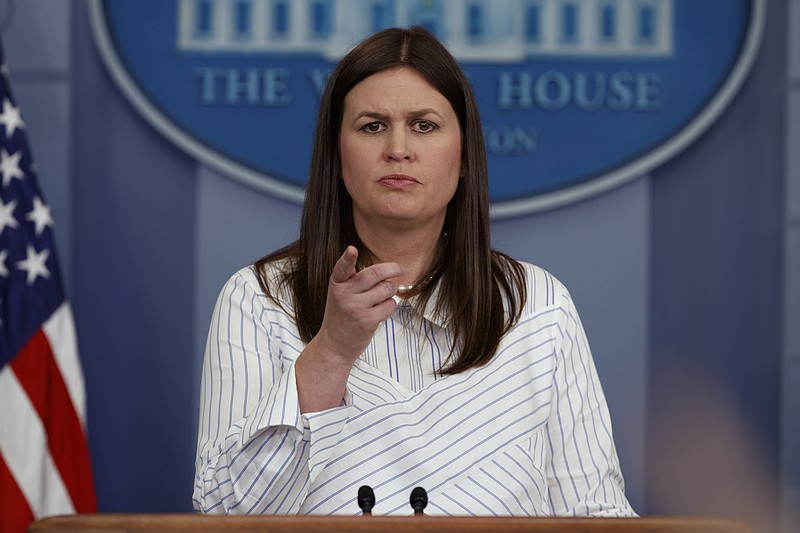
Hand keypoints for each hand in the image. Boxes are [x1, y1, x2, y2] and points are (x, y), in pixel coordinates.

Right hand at [316, 246, 402, 363]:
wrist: (334, 344)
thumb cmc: (342, 315)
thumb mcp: (340, 293)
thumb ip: (355, 280)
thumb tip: (386, 271)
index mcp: (337, 283)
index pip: (342, 268)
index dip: (347, 258)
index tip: (352, 250)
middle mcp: (344, 294)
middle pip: (375, 273)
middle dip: (393, 269)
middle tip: (400, 269)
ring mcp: (356, 308)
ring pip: (387, 288)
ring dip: (391, 291)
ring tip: (381, 298)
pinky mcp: (367, 321)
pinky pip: (390, 305)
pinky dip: (390, 306)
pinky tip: (380, 311)